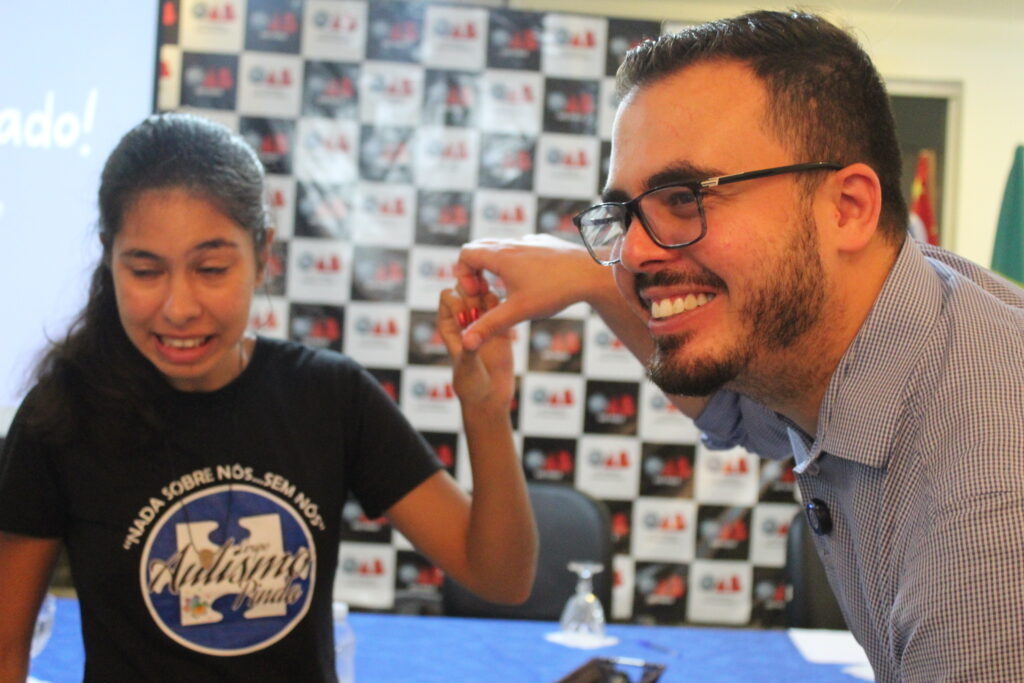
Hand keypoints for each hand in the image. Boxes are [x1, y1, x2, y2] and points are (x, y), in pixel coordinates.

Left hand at [437, 288, 513, 408]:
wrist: (489, 398)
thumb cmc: (470, 385)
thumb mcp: (467, 366)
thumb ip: (469, 348)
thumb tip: (472, 334)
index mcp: (448, 324)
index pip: (447, 296)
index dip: (457, 297)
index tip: (467, 314)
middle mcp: (464, 319)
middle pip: (466, 289)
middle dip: (474, 289)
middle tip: (483, 303)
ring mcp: (483, 321)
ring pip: (484, 293)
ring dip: (490, 293)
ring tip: (496, 308)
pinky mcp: (501, 326)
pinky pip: (501, 305)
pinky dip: (504, 302)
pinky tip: (509, 310)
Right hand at [454, 234, 605, 350]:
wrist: (592, 273)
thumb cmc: (554, 291)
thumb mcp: (518, 312)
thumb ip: (489, 326)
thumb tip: (465, 343)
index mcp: (500, 255)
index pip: (465, 254)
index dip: (463, 274)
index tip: (478, 293)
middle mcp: (513, 243)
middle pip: (479, 247)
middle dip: (475, 270)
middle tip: (486, 291)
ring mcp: (529, 240)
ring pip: (500, 247)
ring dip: (495, 266)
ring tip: (507, 289)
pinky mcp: (544, 243)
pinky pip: (521, 248)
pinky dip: (516, 262)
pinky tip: (531, 282)